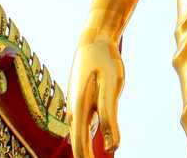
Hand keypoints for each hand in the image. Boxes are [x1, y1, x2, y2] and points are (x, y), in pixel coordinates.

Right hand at [67, 36, 123, 157]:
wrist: (94, 40)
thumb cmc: (105, 61)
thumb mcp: (112, 88)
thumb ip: (110, 118)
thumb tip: (113, 147)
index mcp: (79, 109)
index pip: (80, 146)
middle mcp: (73, 110)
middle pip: (78, 143)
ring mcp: (75, 105)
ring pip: (81, 134)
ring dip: (87, 149)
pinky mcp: (81, 101)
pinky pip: (84, 124)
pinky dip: (89, 136)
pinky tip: (98, 140)